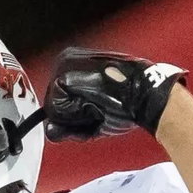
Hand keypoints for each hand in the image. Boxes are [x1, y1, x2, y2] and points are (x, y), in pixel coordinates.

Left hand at [42, 47, 186, 140]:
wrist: (142, 93)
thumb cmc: (128, 102)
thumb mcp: (96, 114)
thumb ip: (69, 125)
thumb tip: (49, 132)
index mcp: (74, 65)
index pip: (59, 101)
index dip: (77, 115)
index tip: (98, 109)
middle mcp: (65, 60)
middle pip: (53, 104)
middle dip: (73, 116)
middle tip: (99, 108)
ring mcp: (62, 65)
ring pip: (52, 108)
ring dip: (72, 116)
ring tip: (97, 106)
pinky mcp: (62, 75)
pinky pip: (54, 110)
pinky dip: (71, 116)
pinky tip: (91, 104)